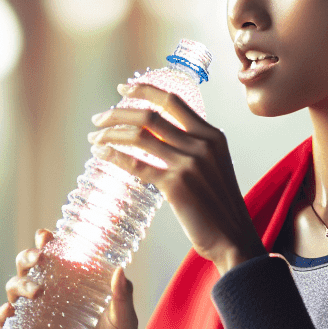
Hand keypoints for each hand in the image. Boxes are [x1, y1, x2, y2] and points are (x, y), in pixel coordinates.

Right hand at [0, 228, 143, 328]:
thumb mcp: (125, 321)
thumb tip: (120, 271)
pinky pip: (10, 324)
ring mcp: (42, 317)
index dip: (45, 242)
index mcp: (76, 284)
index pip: (57, 256)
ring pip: (16, 291)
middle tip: (39, 260)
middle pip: (29, 269)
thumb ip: (123, 297)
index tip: (45, 237)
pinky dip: (2, 316)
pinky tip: (8, 315)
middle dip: (27, 259)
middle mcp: (56, 296)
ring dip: (18, 286)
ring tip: (34, 293)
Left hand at [88, 83, 266, 273]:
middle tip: (98, 118)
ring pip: (139, 136)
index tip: (123, 89)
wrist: (233, 239)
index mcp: (212, 136)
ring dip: (110, 134)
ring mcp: (188, 164)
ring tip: (94, 138)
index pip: (173, 101)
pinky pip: (136, 164)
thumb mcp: (215, 167)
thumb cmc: (220, 207)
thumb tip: (161, 137)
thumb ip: (194, 148)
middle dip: (118, 113)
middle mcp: (201, 144)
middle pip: (150, 115)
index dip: (144, 90)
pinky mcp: (175, 185)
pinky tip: (101, 155)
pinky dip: (114, 156)